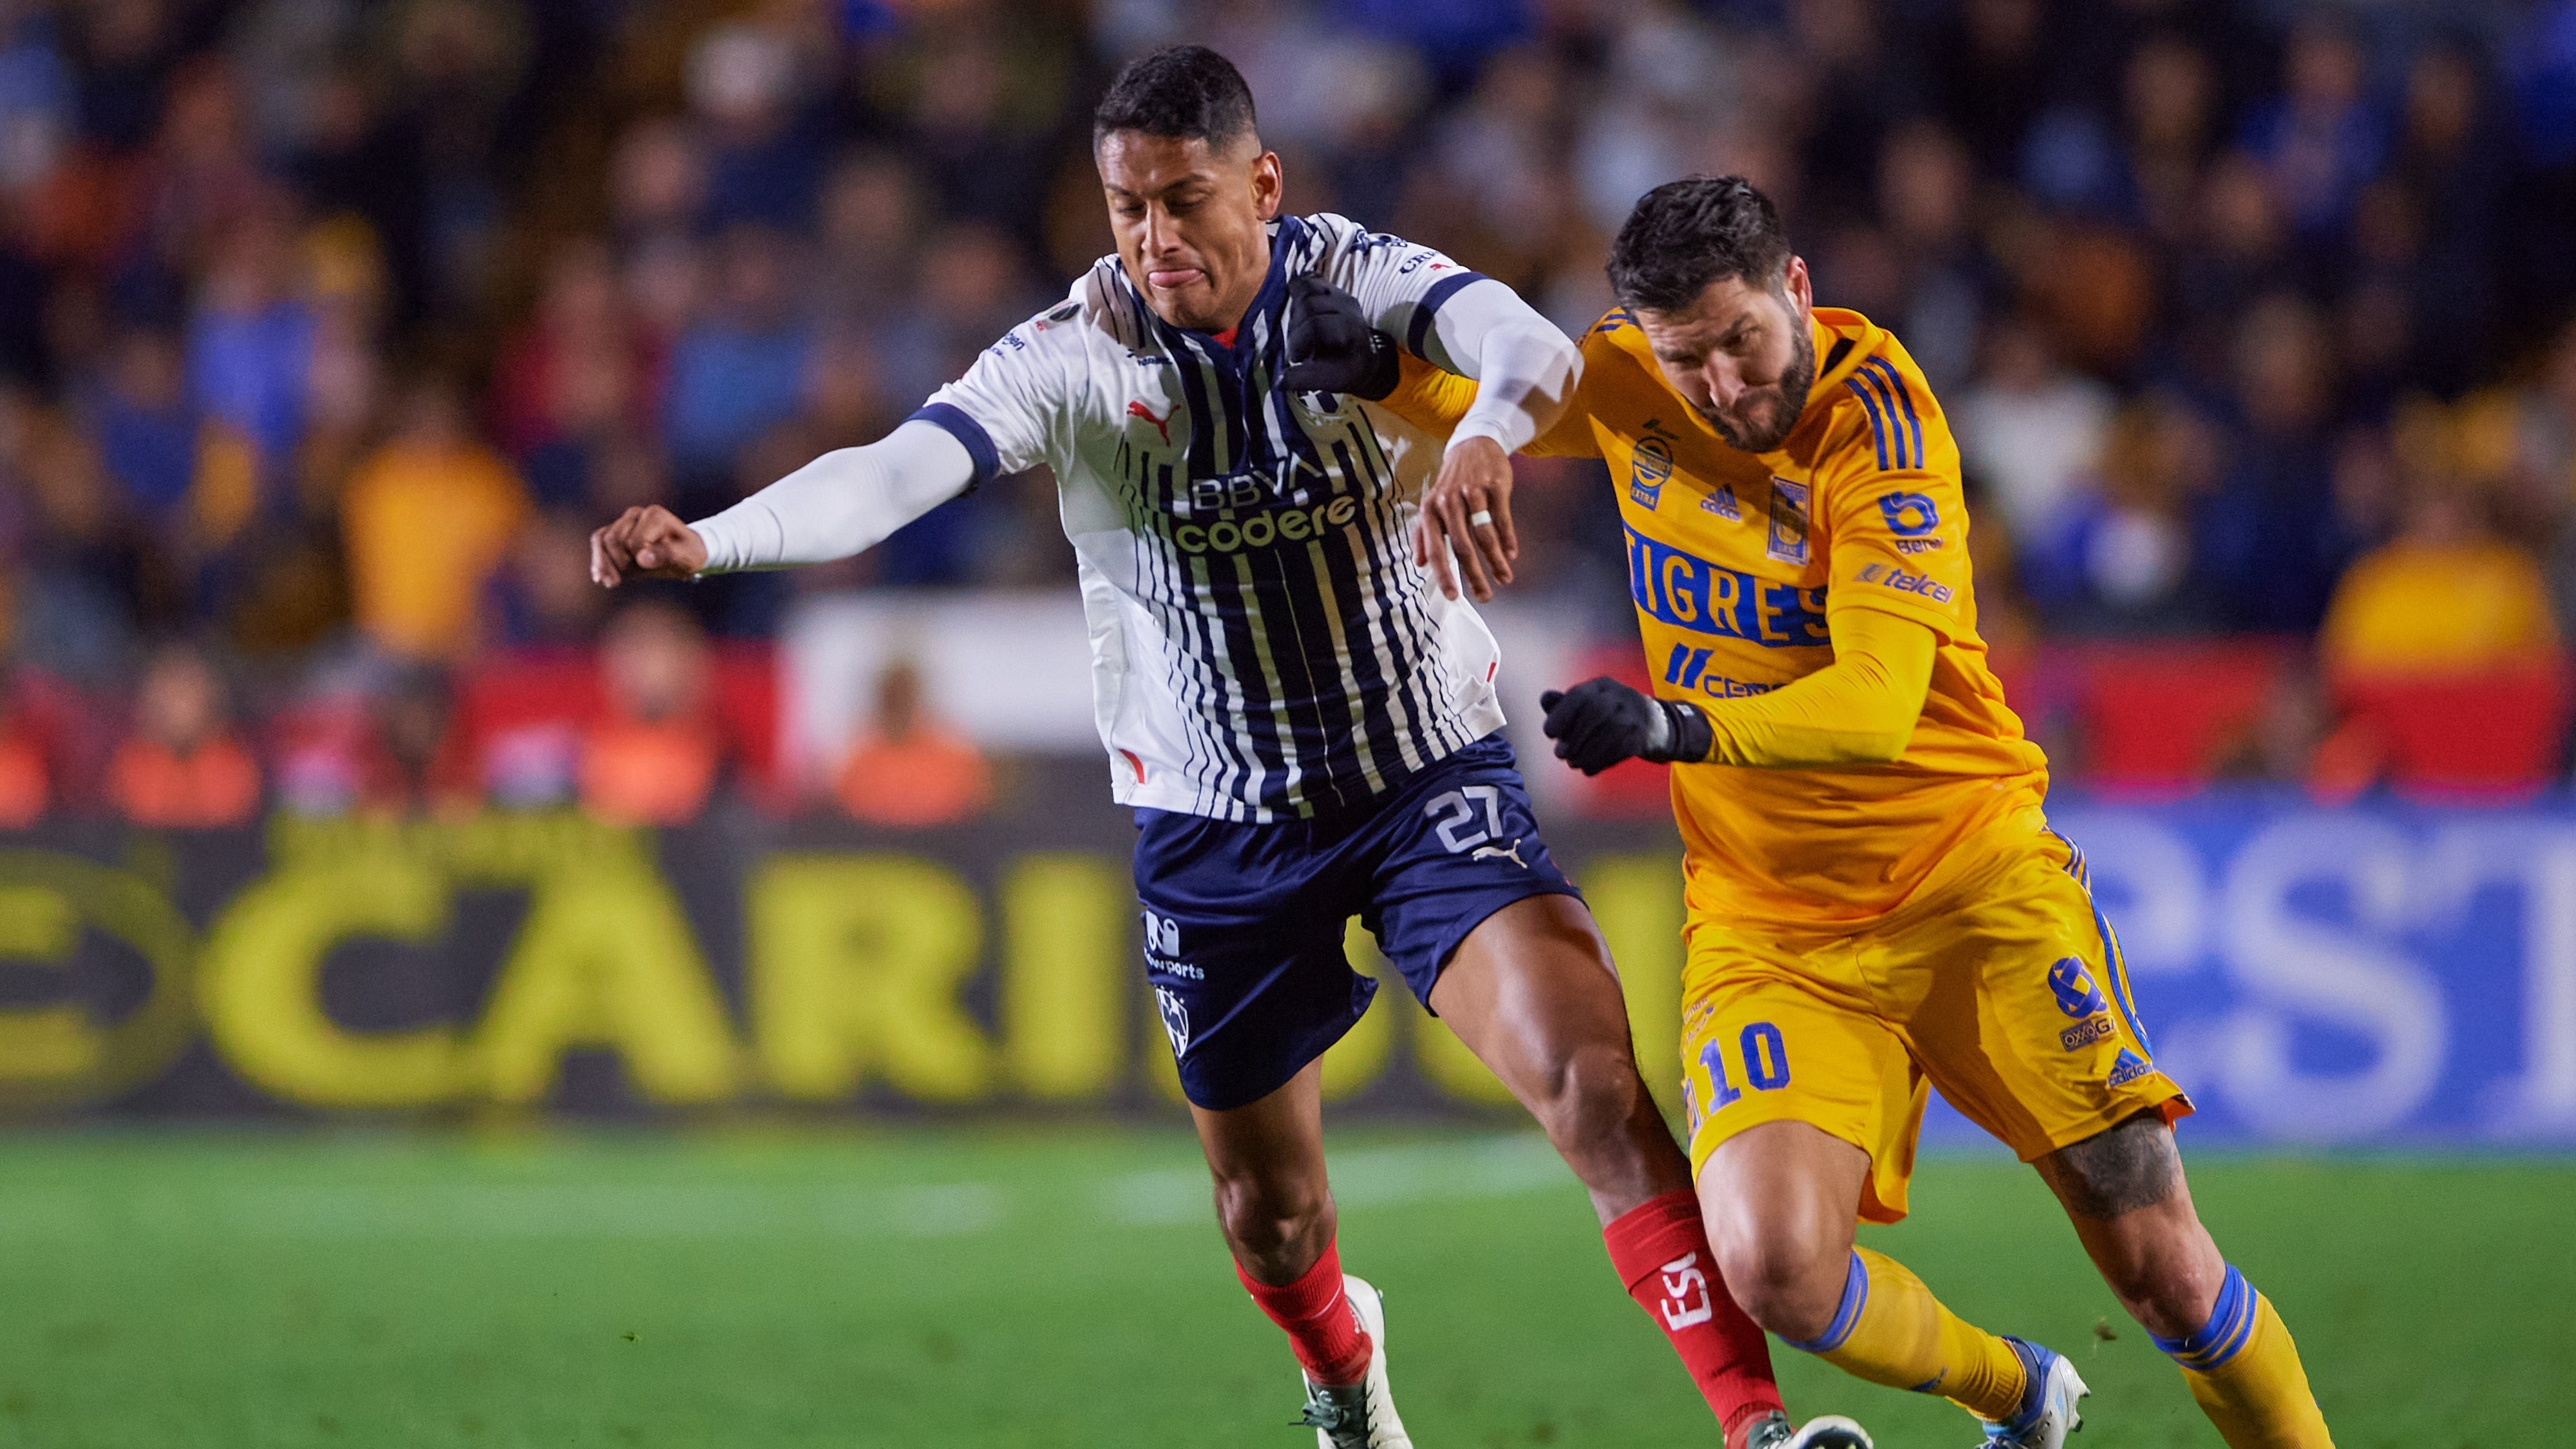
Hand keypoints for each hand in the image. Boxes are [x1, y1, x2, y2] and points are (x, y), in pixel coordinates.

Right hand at [590, 505, 706, 586]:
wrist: (686, 554)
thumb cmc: (689, 554)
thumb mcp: (687, 557)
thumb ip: (666, 555)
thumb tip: (642, 558)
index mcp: (655, 515)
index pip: (635, 542)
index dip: (640, 560)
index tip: (656, 567)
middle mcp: (636, 513)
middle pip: (613, 539)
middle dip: (621, 562)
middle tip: (639, 574)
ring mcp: (624, 521)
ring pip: (600, 539)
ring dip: (604, 564)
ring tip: (612, 583)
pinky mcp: (616, 532)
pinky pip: (598, 541)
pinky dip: (597, 561)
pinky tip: (600, 579)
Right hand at [1278, 274, 1398, 399]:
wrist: (1366, 357)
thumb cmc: (1347, 370)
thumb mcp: (1332, 381)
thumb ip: (1306, 379)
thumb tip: (1280, 381)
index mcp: (1351, 331)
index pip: (1315, 326)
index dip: (1299, 341)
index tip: (1296, 358)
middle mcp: (1349, 308)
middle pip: (1308, 304)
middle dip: (1296, 327)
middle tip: (1298, 346)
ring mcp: (1342, 296)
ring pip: (1308, 288)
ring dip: (1296, 309)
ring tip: (1299, 328)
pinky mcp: (1334, 290)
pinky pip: (1312, 280)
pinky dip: (1299, 286)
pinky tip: (1293, 295)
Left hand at [1411, 434, 1515, 601]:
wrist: (1473, 445)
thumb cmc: (1451, 482)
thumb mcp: (1431, 504)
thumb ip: (1423, 534)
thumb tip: (1419, 564)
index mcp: (1430, 511)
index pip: (1436, 549)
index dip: (1444, 575)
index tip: (1453, 596)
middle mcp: (1448, 502)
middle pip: (1462, 547)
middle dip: (1474, 576)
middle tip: (1485, 597)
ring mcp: (1472, 493)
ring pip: (1485, 535)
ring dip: (1496, 562)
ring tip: (1504, 578)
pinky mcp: (1494, 486)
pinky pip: (1502, 518)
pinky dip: (1508, 539)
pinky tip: (1511, 555)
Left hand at [1539, 676, 1707, 774]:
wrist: (1654, 725)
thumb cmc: (1609, 715)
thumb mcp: (1587, 705)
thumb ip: (1563, 705)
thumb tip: (1545, 699)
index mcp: (1601, 686)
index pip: (1579, 695)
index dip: (1561, 714)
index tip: (1549, 733)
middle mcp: (1619, 695)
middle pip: (1595, 712)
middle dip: (1573, 737)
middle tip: (1559, 755)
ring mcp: (1635, 714)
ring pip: (1609, 732)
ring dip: (1586, 752)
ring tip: (1573, 764)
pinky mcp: (1643, 735)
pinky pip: (1621, 749)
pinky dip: (1600, 762)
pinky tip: (1588, 770)